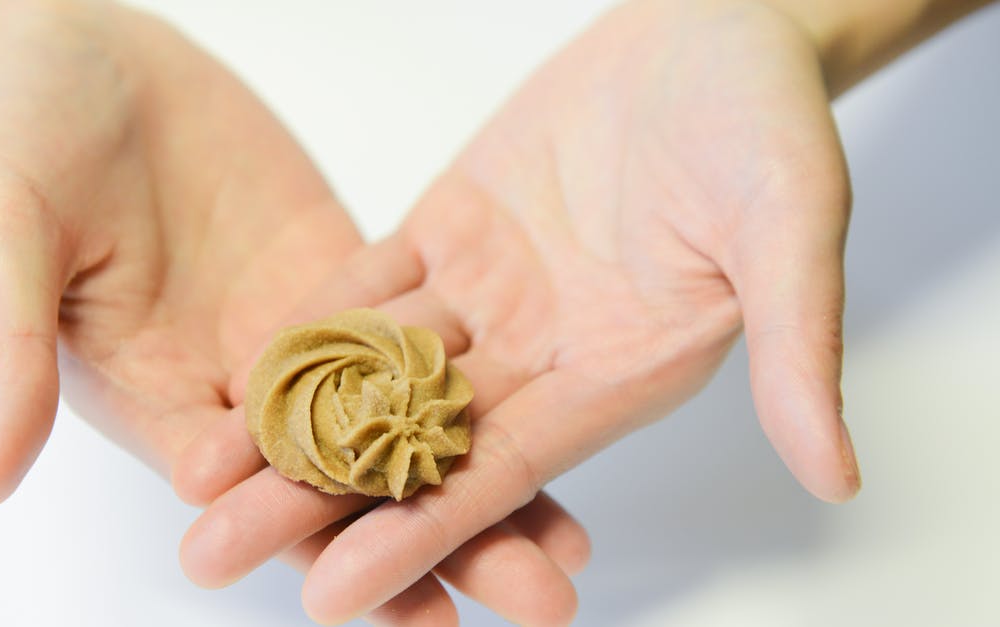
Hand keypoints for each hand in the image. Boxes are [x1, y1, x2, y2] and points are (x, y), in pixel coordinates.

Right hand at [0, 2, 587, 622]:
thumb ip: (7, 353)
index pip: (246, 503)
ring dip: (483, 482)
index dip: (319, 554)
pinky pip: (416, 333)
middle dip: (436, 547)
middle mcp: (236, 386)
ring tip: (565, 546)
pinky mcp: (341, 272)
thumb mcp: (1, 240)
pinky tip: (551, 411)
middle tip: (530, 603)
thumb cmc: (14, 138)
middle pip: (347, 486)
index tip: (394, 609)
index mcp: (155, 401)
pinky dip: (475, 379)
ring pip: (398, 423)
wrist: (76, 56)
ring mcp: (299, 332)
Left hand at [176, 0, 860, 621]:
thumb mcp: (788, 225)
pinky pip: (368, 283)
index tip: (332, 596)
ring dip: (286, 421)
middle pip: (411, 443)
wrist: (712, 30)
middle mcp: (539, 352)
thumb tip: (840, 474)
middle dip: (315, 502)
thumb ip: (798, 344)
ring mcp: (487, 293)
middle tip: (216, 554)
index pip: (502, 475)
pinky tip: (242, 363)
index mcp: (613, 374)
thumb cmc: (764, 122)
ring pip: (371, 372)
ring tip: (198, 475)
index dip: (418, 535)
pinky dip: (310, 324)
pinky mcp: (450, 228)